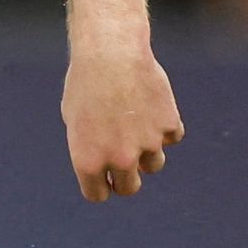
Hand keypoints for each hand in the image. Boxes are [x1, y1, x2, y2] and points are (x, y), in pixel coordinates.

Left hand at [62, 0, 183, 199]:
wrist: (111, 53)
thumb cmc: (86, 82)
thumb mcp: (75, 119)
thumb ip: (91, 147)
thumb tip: (107, 164)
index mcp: (88, 162)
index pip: (98, 194)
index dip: (100, 185)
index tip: (103, 176)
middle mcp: (119, 159)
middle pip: (129, 187)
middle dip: (126, 177)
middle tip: (124, 159)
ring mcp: (147, 144)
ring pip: (154, 164)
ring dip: (147, 152)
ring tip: (137, 126)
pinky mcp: (169, 125)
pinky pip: (172, 136)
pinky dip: (165, 126)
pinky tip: (153, 107)